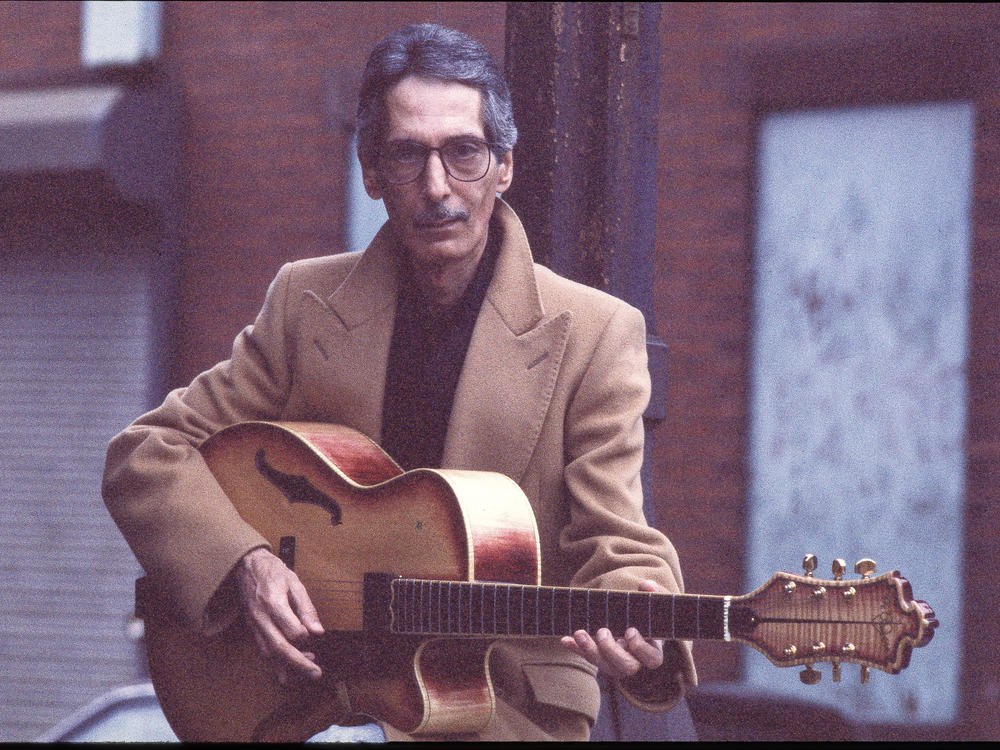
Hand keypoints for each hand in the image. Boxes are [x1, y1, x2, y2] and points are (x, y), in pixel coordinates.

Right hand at [235, 547, 324, 684]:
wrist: (247, 566)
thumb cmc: (273, 572)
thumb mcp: (295, 583)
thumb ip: (307, 609)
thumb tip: (318, 632)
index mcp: (273, 602)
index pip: (291, 630)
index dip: (305, 636)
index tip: (314, 635)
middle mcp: (261, 617)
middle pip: (279, 647)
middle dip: (299, 663)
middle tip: (316, 673)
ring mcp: (254, 624)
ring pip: (269, 652)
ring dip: (288, 666)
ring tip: (307, 670)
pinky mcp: (252, 628)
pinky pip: (263, 649)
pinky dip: (275, 663)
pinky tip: (286, 672)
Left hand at [560, 579, 664, 678]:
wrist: (635, 625)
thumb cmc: (646, 617)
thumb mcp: (653, 606)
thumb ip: (653, 594)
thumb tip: (647, 585)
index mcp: (652, 651)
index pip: (651, 658)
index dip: (640, 647)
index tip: (629, 630)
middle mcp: (635, 662)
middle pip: (626, 667)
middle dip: (611, 650)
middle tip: (602, 632)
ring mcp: (617, 665)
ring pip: (604, 666)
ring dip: (590, 650)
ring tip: (579, 632)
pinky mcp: (601, 660)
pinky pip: (587, 658)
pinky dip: (576, 649)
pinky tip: (566, 639)